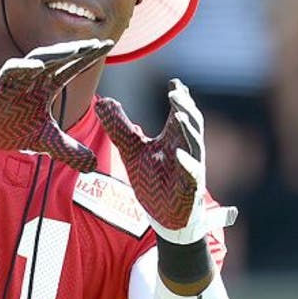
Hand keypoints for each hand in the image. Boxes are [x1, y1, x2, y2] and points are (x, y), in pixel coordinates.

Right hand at [0, 39, 112, 172]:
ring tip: (76, 49)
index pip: (73, 67)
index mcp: (47, 86)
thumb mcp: (45, 141)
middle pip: (61, 58)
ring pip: (39, 59)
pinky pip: (11, 71)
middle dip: (80, 50)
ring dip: (57, 54)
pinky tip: (37, 65)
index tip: (110, 45)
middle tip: (100, 44)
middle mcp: (35, 77)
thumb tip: (92, 166)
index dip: (90, 57)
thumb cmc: (10, 127)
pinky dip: (23, 67)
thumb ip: (69, 150)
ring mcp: (17, 78)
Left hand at [95, 79, 207, 244]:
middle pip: (191, 122)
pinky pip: (192, 173)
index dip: (179, 96)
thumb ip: (119, 128)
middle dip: (185, 106)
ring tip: (178, 113)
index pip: (180, 112)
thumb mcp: (131, 150)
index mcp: (175, 137)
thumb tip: (103, 103)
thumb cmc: (153, 181)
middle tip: (176, 91)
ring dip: (188, 128)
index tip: (174, 82)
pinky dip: (187, 163)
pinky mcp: (190, 187)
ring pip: (195, 143)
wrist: (164, 217)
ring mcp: (191, 167)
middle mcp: (186, 148)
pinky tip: (178, 154)